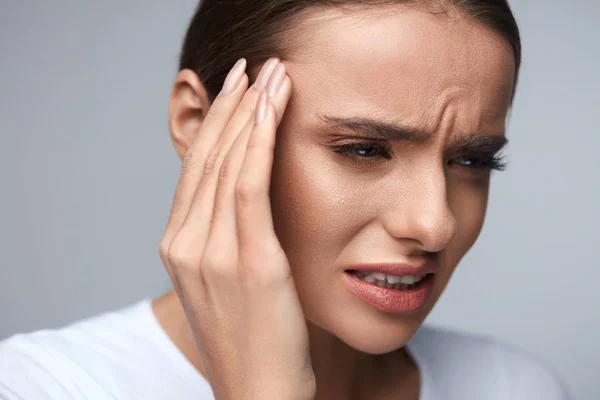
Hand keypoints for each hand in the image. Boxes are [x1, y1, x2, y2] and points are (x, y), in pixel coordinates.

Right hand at [158, 57, 315, 399]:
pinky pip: (250, 186)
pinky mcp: (249, 262)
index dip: (216, 125)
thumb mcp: (226, 282)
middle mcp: (186, 244)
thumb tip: (245, 201)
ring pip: (227, 163)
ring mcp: (213, 253)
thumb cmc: (252, 337)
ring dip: (250, 111)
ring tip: (270, 75)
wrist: (259, 393)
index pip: (196, 170)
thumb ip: (225, 238)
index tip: (236, 91)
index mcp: (179, 247)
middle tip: (253, 68)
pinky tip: (274, 108)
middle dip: (232, 106)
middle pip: (207, 158)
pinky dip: (260, 141)